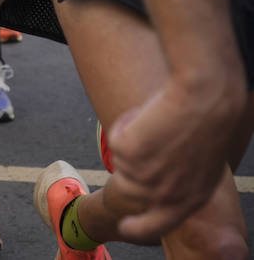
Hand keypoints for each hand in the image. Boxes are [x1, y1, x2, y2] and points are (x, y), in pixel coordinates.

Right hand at [105, 78, 242, 240]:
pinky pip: (117, 137)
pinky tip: (149, 115)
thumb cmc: (212, 125)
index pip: (157, 225)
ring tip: (156, 123)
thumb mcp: (206, 165)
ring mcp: (143, 174)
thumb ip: (183, 181)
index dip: (137, 227)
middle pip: (128, 191)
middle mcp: (164, 193)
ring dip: (131, 141)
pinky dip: (127, 123)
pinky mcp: (126, 152)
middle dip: (128, 171)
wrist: (205, 101)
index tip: (125, 227)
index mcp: (191, 200)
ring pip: (120, 161)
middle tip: (133, 150)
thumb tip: (160, 184)